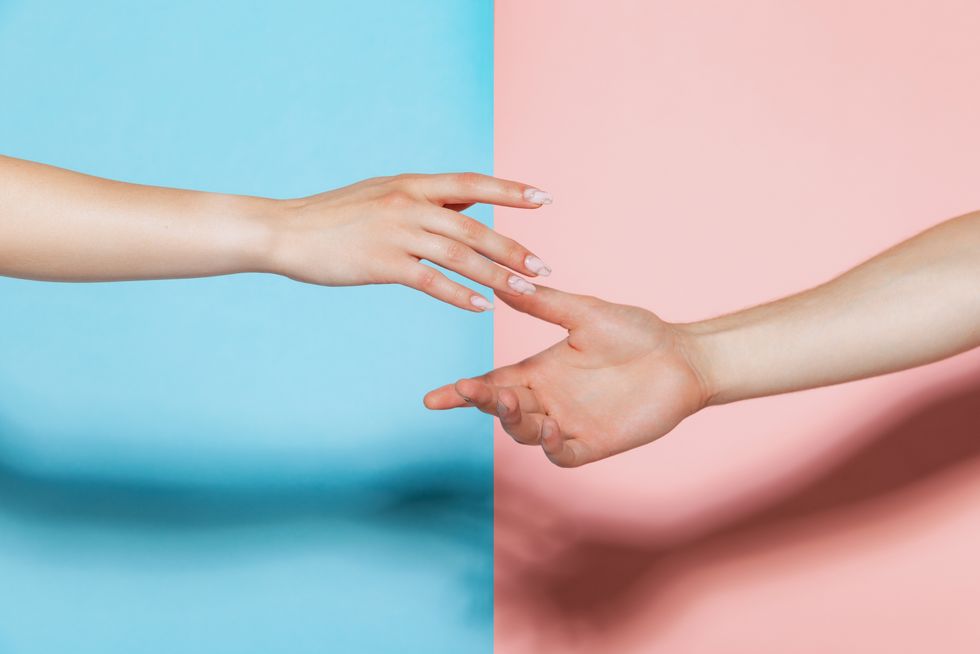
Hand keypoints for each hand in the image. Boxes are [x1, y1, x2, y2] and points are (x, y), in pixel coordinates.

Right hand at [265, 173, 552, 310]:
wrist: (285, 231)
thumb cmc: (335, 216)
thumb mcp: (384, 194)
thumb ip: (426, 199)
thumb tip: (468, 201)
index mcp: (412, 184)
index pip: (473, 183)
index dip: (511, 191)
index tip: (544, 199)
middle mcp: (409, 204)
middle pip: (474, 227)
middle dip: (513, 248)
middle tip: (544, 268)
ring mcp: (396, 233)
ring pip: (460, 255)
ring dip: (496, 275)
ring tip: (524, 291)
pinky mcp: (382, 263)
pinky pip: (430, 280)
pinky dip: (459, 294)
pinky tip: (480, 308)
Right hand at [424, 286, 710, 465]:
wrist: (682, 357)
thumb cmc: (636, 331)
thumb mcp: (584, 313)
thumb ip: (544, 304)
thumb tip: (505, 281)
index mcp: (539, 369)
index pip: (491, 383)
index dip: (462, 393)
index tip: (432, 398)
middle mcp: (548, 398)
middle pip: (501, 409)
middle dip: (483, 402)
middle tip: (476, 391)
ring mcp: (568, 423)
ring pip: (523, 433)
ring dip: (513, 421)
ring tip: (516, 403)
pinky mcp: (593, 443)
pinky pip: (559, 453)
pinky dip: (548, 445)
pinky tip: (549, 427)